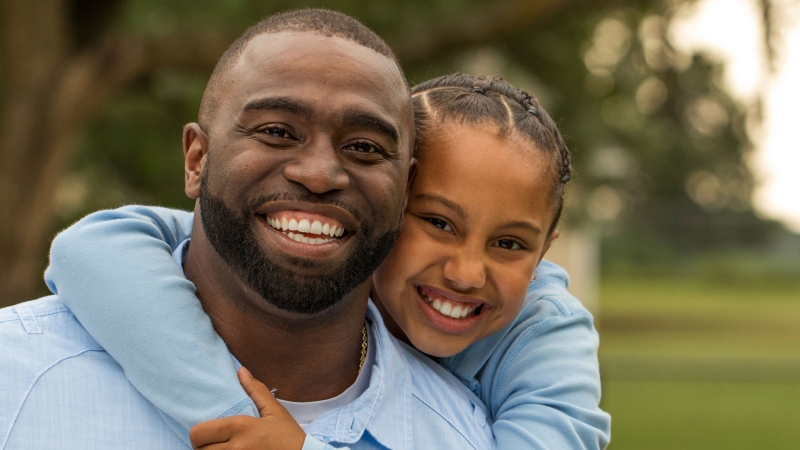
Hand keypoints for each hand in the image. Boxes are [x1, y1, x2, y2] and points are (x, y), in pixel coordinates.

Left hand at [190, 367, 305, 448]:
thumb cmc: (288, 437)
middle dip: (203, 446)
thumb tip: (241, 371)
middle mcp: (234, 448)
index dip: (200, 433)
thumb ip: (256, 391)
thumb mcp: (274, 412)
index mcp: (240, 427)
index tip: (209, 432)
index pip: (198, 432)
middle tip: (215, 443)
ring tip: (222, 449)